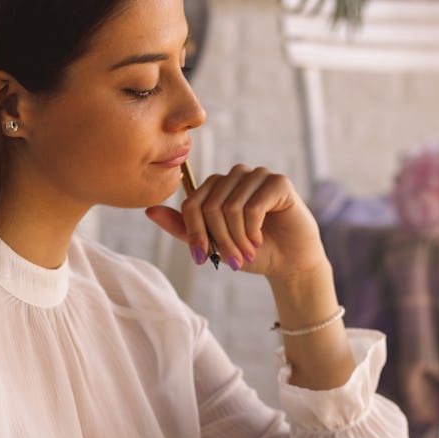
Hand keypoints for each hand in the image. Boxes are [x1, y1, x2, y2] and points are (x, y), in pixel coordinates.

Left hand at [145, 164, 325, 278]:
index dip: (194, 234)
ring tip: (246, 253)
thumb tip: (149, 211)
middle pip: (210, 206)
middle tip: (231, 261)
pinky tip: (259, 241)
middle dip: (219, 240)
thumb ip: (183, 229)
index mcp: (217, 186)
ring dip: (236, 238)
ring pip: (230, 207)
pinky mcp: (278, 182)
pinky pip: (253, 206)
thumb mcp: (213, 244)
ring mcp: (257, 175)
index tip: (203, 258)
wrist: (289, 262)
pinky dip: (252, 230)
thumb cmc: (252, 251)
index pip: (192, 203)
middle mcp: (235, 176)